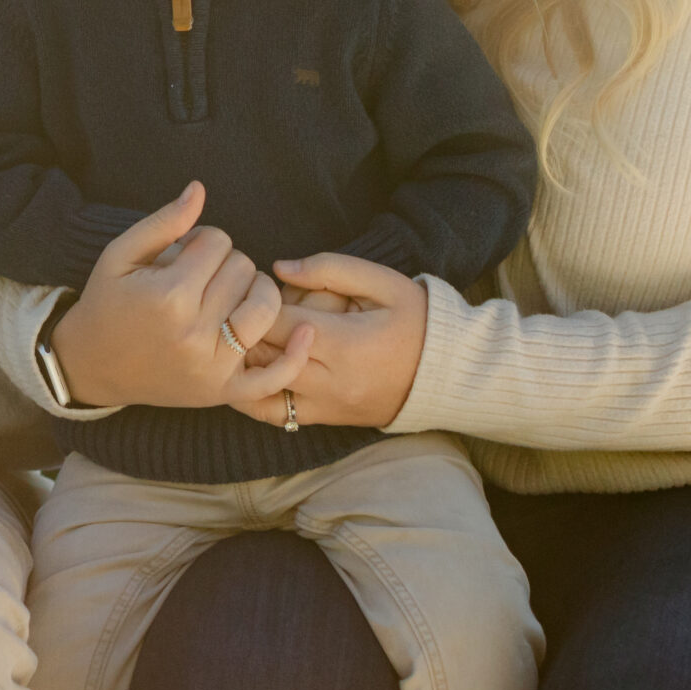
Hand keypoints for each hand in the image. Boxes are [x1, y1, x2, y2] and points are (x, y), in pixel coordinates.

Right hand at [47, 182, 311, 411]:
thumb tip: (200, 188)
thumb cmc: (107, 303)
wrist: (91, 365)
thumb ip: (164, 222)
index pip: (218, 241)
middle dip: (224, 262)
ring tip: (230, 295)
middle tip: (198, 277)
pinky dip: (294, 355)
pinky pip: (273, 376)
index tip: (181, 255)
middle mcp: (195, 333)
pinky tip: (305, 331)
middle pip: (244, 269)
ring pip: (266, 306)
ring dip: (255, 291)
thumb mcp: (120, 255)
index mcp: (168, 296)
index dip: (201, 240)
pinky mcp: (223, 391)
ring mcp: (212, 366)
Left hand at [230, 253, 428, 430]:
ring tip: (242, 341)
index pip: (276, 324)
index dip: (258, 302)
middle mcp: (330, 382)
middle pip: (262, 358)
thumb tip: (279, 268)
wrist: (448, 372)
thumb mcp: (381, 281)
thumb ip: (329, 268)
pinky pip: (276, 415)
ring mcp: (327, 407)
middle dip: (247, 331)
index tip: (258, 286)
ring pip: (261, 393)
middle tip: (243, 310)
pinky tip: (254, 369)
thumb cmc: (415, 318)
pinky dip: (258, 392)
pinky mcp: (326, 421)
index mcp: (344, 343)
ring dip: (247, 365)